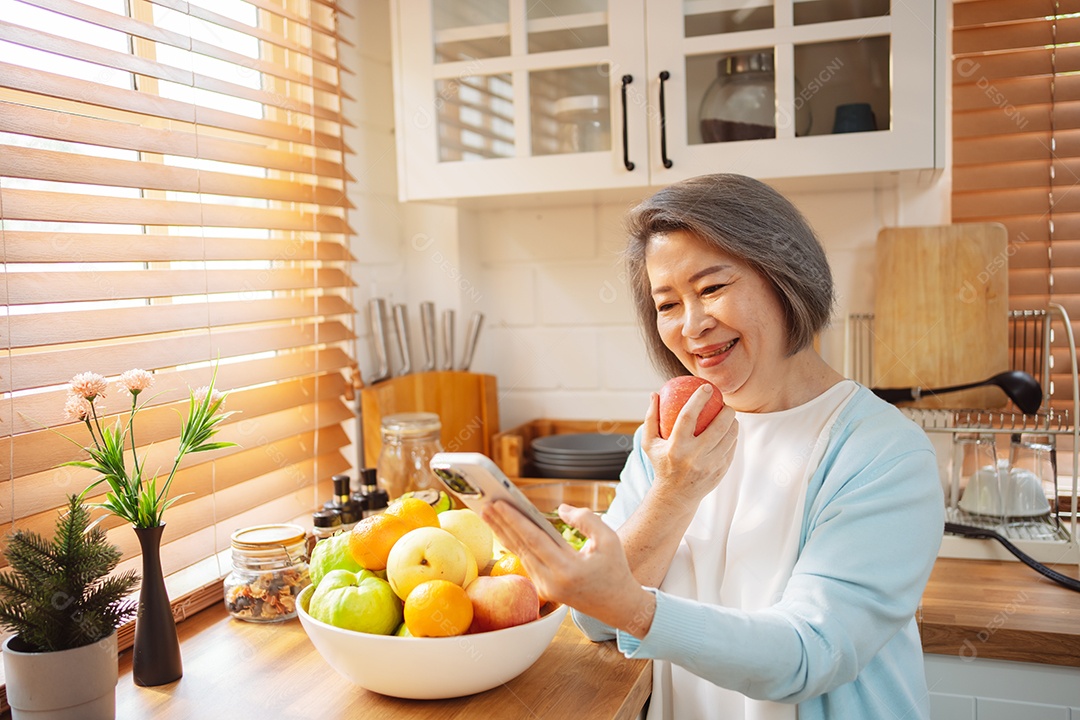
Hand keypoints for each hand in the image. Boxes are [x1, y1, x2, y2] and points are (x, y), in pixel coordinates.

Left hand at [480, 501, 655, 637]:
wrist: (618, 606)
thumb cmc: (615, 570)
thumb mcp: (609, 539)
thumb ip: (586, 519)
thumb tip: (560, 510)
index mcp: (568, 569)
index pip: (534, 540)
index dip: (515, 520)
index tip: (499, 504)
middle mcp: (552, 581)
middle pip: (520, 547)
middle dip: (501, 524)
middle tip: (485, 504)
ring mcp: (546, 588)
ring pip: (520, 555)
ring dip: (504, 533)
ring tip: (489, 514)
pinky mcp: (544, 589)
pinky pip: (526, 562)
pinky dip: (515, 544)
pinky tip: (505, 530)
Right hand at [642, 384, 737, 512]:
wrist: (675, 496)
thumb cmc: (661, 464)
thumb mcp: (650, 443)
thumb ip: (651, 418)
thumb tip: (654, 393)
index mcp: (675, 447)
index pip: (688, 416)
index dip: (699, 399)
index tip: (707, 387)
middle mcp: (693, 457)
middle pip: (717, 426)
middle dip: (726, 410)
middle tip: (724, 403)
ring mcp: (709, 466)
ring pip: (729, 437)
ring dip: (733, 423)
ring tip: (729, 415)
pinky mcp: (720, 472)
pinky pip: (731, 449)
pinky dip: (732, 438)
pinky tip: (730, 430)